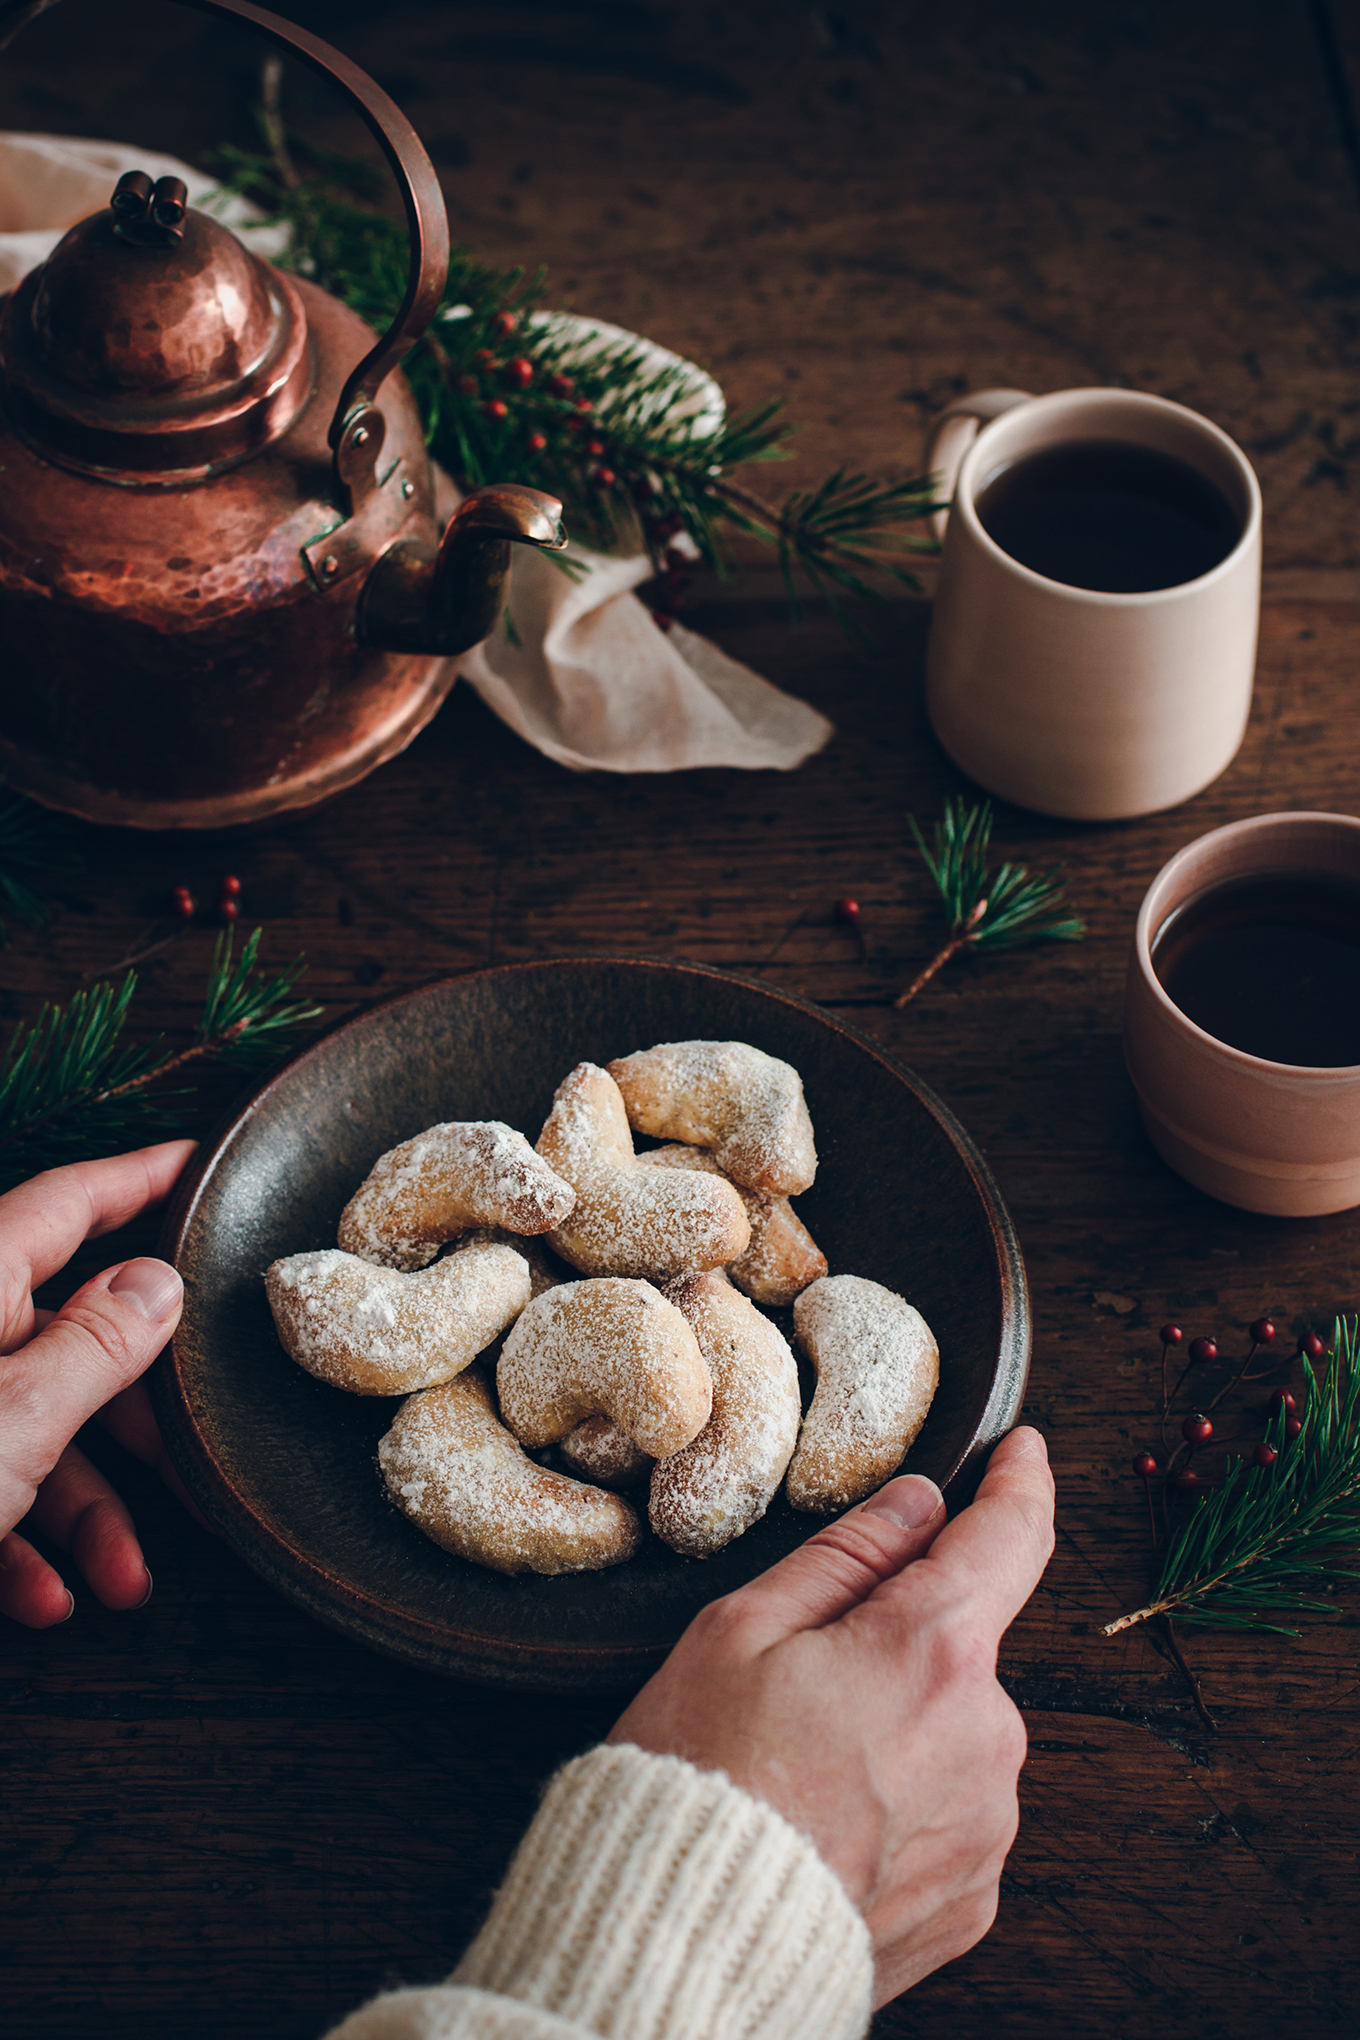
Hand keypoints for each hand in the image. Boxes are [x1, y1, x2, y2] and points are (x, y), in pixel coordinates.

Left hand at [0, 1140, 196, 1627]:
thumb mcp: (16, 1420)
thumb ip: (97, 1347)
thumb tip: (154, 1281)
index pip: (72, 1201)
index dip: (143, 1179)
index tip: (197, 1163)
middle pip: (65, 1332)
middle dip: (133, 1418)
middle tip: (190, 1457)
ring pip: (29, 1423)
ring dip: (84, 1509)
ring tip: (121, 1576)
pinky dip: (18, 1539)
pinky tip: (44, 1596)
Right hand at [608, 1426, 1053, 2005]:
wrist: (690, 1948)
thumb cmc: (700, 1777)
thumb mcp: (742, 1629)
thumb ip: (846, 1554)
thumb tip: (917, 1503)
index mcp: (934, 1653)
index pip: (1010, 1537)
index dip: (1021, 1482)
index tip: (1023, 1452)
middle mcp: (988, 1738)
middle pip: (961, 1645)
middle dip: (900, 1640)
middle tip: (799, 1679)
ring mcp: (988, 1826)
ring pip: (956, 1730)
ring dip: (901, 1726)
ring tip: (800, 1769)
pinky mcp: (975, 1898)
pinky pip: (951, 1813)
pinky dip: (902, 1803)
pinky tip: (829, 1822)